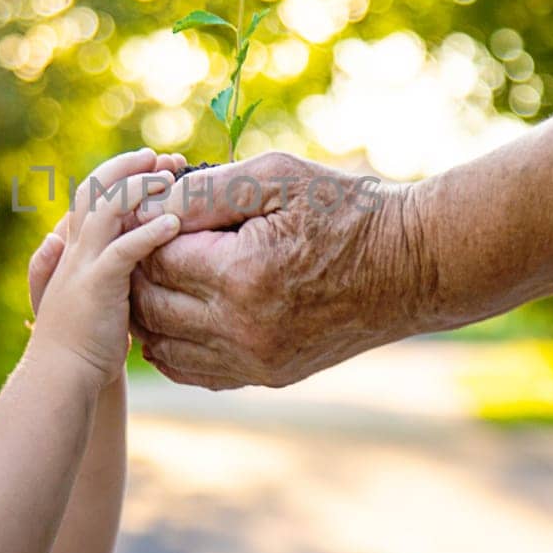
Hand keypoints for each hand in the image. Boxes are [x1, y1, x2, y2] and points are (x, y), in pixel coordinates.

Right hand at [26, 148, 185, 379]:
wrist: (60, 377)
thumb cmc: (84, 342)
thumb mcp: (100, 295)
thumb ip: (112, 268)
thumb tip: (133, 246)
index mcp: (72, 248)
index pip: (93, 194)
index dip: (123, 173)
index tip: (155, 164)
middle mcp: (73, 248)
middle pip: (95, 187)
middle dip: (129, 166)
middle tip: (162, 157)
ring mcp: (83, 264)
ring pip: (107, 207)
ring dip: (140, 187)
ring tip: (170, 179)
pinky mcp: (98, 285)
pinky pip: (124, 249)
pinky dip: (149, 232)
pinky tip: (174, 224)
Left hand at [128, 152, 419, 389]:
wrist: (411, 265)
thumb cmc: (345, 209)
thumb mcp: (276, 176)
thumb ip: (204, 190)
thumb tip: (146, 205)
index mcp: (241, 276)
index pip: (153, 258)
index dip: (146, 229)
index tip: (158, 208)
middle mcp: (242, 330)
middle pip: (150, 305)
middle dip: (140, 269)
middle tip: (152, 236)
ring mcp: (256, 361)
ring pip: (163, 345)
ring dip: (150, 309)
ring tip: (164, 270)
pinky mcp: (269, 376)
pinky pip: (194, 370)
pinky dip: (173, 344)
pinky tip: (180, 311)